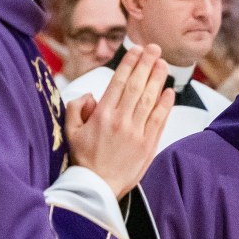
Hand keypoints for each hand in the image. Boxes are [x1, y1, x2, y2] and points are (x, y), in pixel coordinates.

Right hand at [66, 44, 174, 197]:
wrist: (96, 190)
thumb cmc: (82, 160)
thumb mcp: (69, 132)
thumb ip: (76, 108)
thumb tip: (91, 95)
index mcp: (101, 115)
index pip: (118, 82)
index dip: (130, 64)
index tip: (137, 50)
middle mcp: (120, 121)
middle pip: (136, 86)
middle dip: (146, 65)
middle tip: (155, 49)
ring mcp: (136, 133)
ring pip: (149, 100)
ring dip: (157, 79)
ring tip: (163, 63)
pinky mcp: (148, 145)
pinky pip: (159, 120)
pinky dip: (165, 104)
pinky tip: (169, 91)